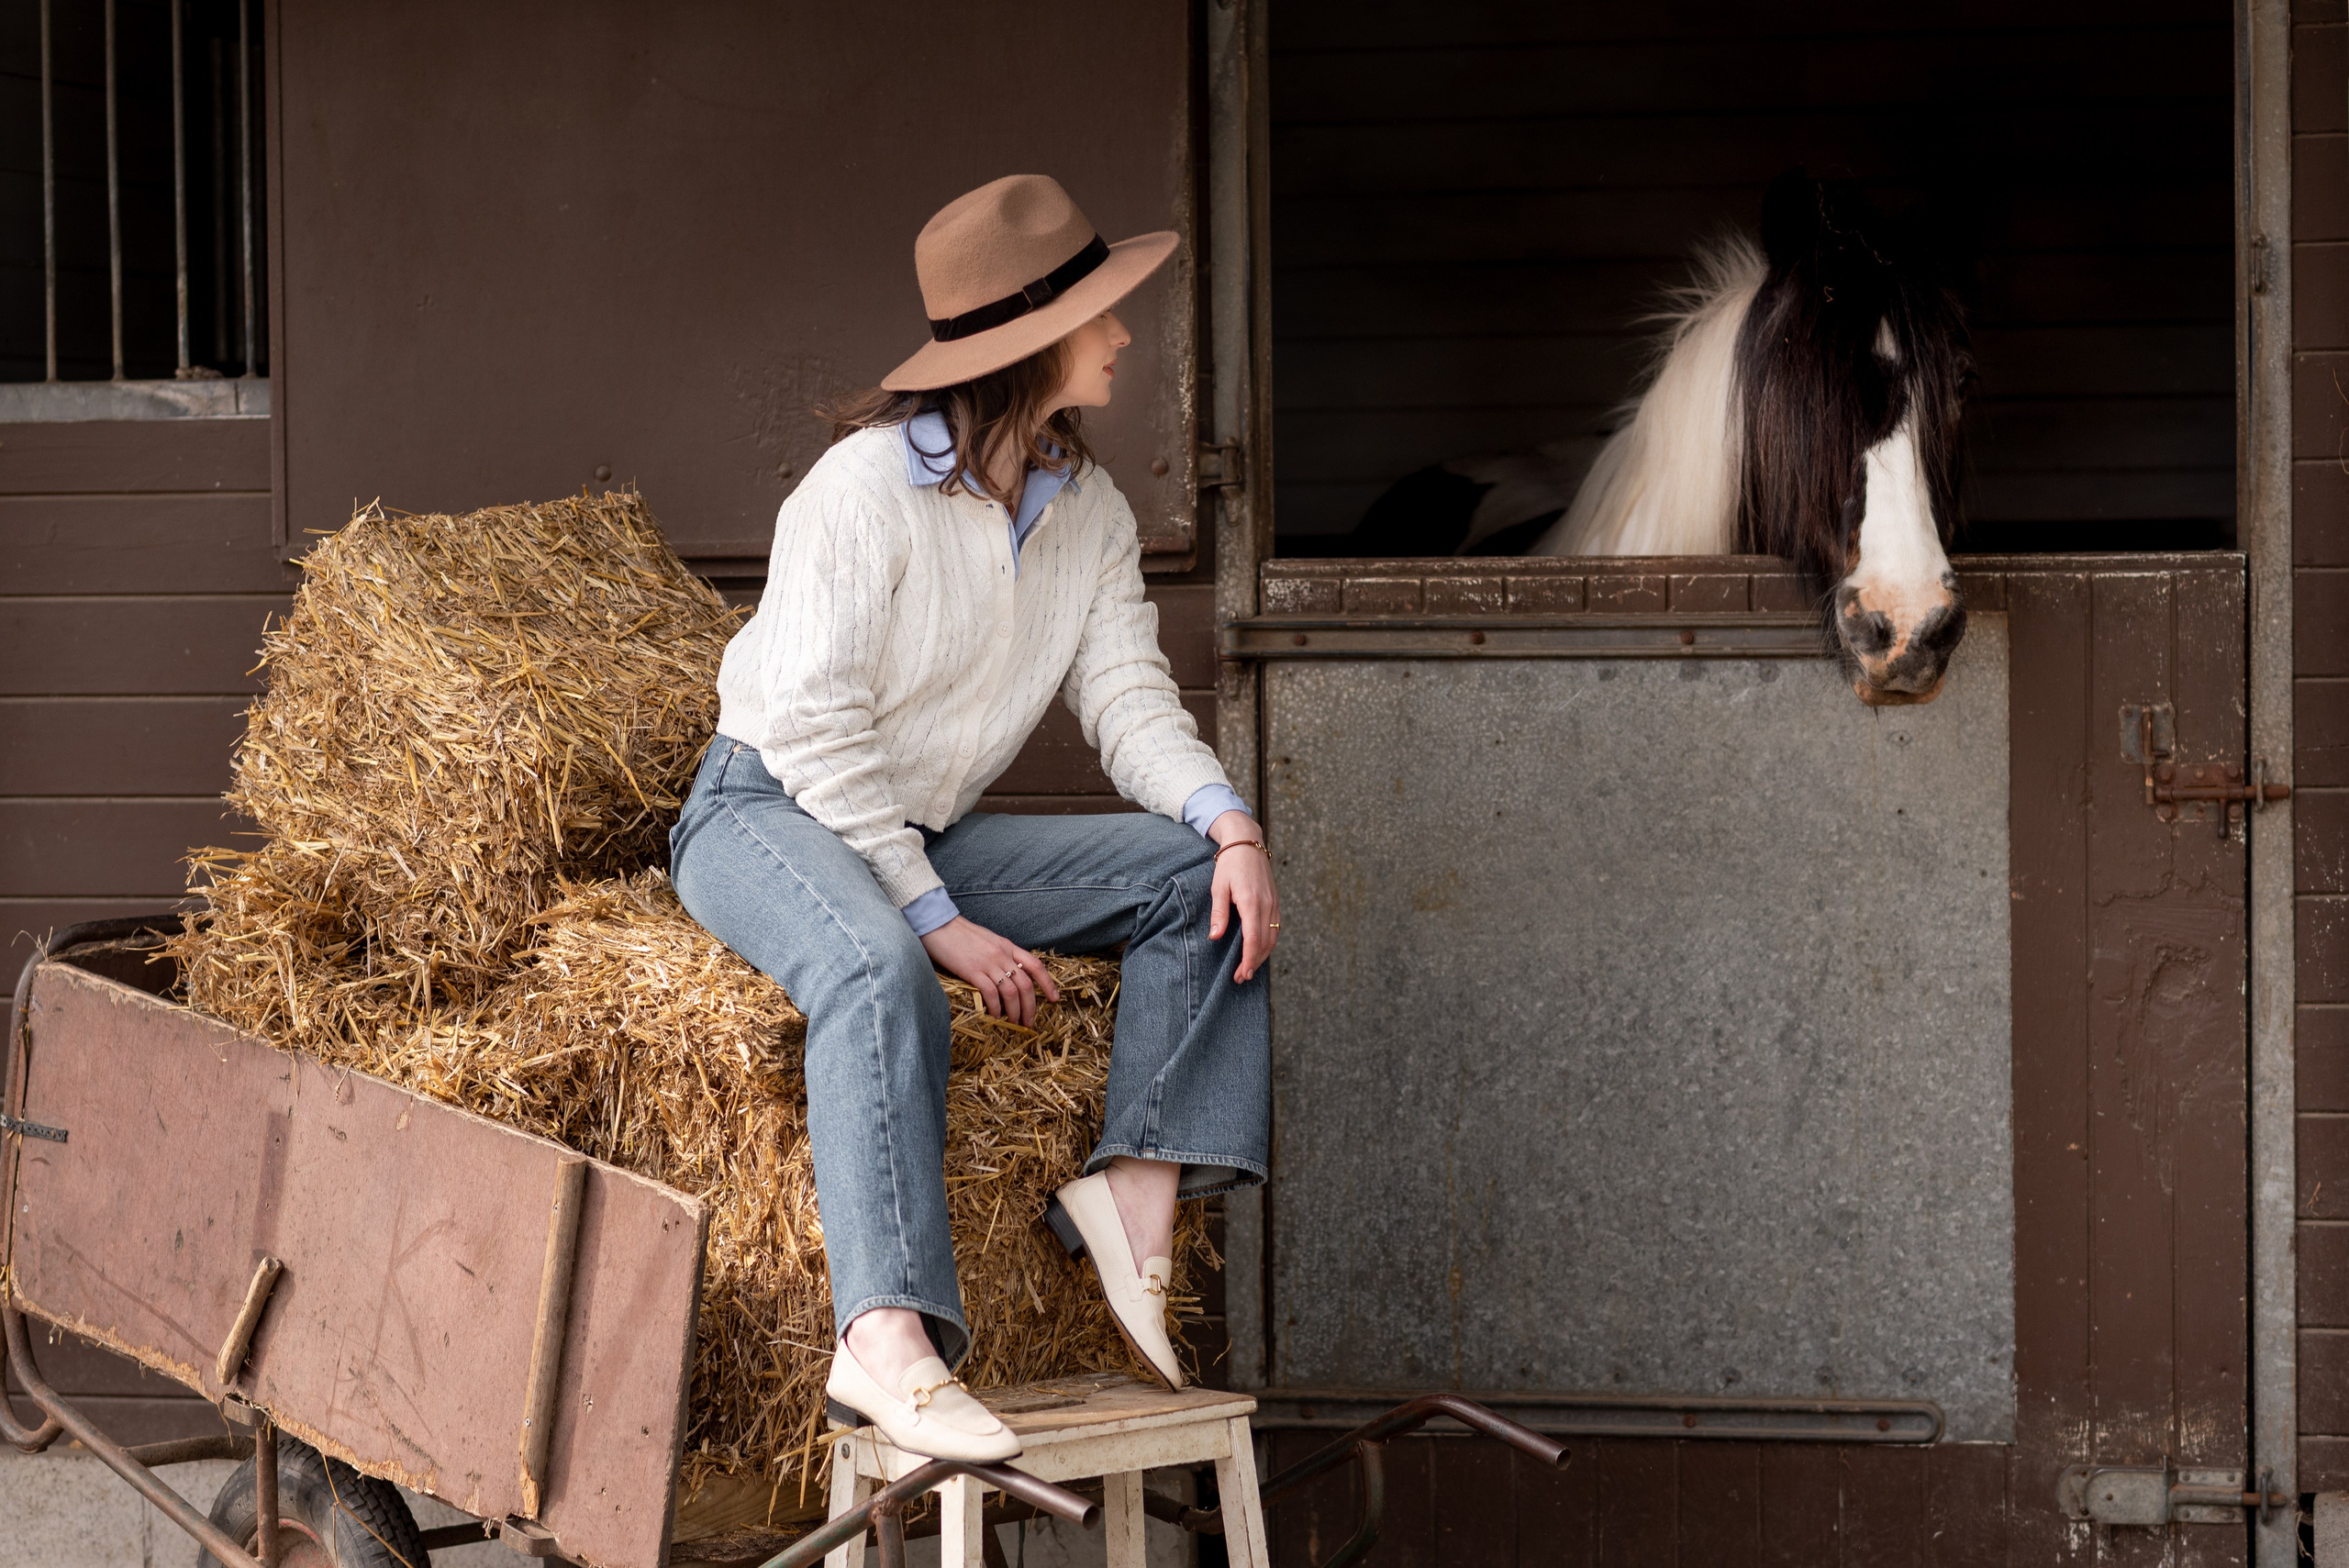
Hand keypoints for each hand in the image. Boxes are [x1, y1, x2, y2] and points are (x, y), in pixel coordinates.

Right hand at [919, 916, 1061, 1026]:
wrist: (938, 924)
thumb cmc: (960, 934)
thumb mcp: (987, 940)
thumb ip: (1000, 954)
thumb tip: (1008, 972)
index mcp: (1007, 946)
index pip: (1035, 965)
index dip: (1048, 983)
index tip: (1055, 998)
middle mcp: (1002, 954)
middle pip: (1025, 984)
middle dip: (1031, 1006)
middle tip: (1029, 1022)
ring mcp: (988, 962)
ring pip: (1011, 992)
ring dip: (1015, 1011)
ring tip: (1014, 1023)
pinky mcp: (972, 970)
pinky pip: (991, 993)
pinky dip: (995, 1007)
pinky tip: (995, 1016)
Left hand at [1207, 809, 1278, 982]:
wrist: (1247, 842)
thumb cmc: (1229, 864)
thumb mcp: (1218, 887)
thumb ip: (1219, 914)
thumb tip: (1215, 937)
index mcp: (1251, 902)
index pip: (1253, 939)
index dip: (1249, 960)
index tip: (1242, 974)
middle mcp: (1266, 905)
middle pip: (1265, 943)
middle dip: (1255, 963)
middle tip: (1241, 977)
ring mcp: (1274, 903)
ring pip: (1273, 937)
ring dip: (1262, 955)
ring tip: (1249, 967)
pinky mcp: (1275, 901)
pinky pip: (1275, 927)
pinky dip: (1268, 942)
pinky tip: (1258, 949)